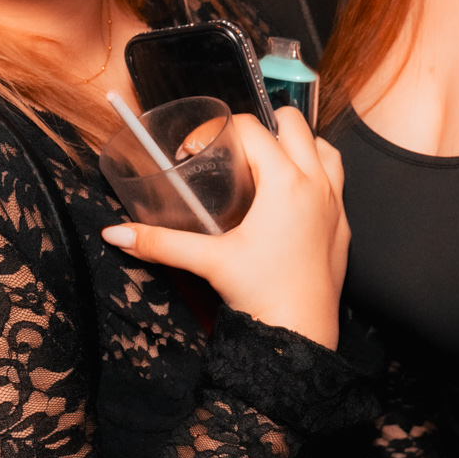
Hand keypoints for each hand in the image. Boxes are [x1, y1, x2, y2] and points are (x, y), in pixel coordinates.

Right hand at [102, 109, 348, 349]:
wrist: (302, 333)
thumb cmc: (264, 295)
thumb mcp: (208, 261)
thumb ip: (160, 243)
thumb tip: (115, 234)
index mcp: (284, 183)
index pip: (252, 129)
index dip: (219, 129)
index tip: (198, 147)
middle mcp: (316, 184)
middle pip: (294, 125)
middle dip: (264, 125)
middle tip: (234, 148)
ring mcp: (335, 203)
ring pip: (324, 147)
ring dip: (300, 144)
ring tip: (271, 160)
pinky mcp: (343, 225)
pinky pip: (338, 180)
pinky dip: (319, 173)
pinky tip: (297, 193)